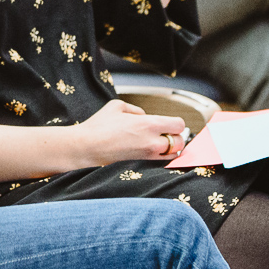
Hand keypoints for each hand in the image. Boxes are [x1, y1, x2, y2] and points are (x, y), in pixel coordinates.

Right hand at [72, 98, 188, 167]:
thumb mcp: (118, 106)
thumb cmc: (100, 126)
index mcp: (148, 124)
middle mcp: (152, 141)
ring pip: (173, 153)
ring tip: (160, 141)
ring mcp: (148, 154)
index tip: (169, 122)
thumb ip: (136, 109)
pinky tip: (153, 149)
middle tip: (166, 132)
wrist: (88, 146)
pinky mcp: (142, 162)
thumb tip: (143, 116)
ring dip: (171, 147)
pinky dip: (163, 155)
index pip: (178, 125)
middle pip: (180, 141)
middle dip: (176, 136)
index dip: (176, 122)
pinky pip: (163, 160)